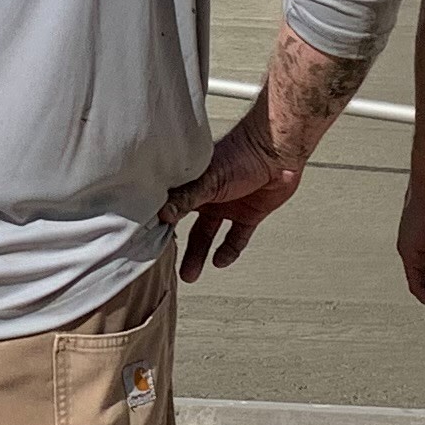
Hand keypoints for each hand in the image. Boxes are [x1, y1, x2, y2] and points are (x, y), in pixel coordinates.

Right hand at [158, 121, 303, 277]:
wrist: (277, 150)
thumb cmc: (241, 153)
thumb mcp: (208, 179)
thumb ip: (186, 198)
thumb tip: (162, 215)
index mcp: (192, 183)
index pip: (171, 207)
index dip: (159, 224)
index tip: (146, 243)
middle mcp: (207, 196)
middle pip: (187, 226)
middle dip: (178, 247)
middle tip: (167, 266)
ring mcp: (228, 205)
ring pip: (209, 235)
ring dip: (200, 254)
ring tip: (189, 274)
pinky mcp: (249, 214)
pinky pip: (237, 237)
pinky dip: (229, 250)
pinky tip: (220, 262)